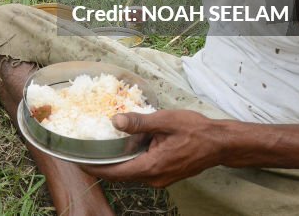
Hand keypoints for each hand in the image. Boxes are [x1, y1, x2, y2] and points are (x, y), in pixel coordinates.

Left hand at [78, 110, 227, 187]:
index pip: (115, 173)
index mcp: (151, 167)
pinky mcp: (165, 174)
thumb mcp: (165, 121)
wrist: (220, 144)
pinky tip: (123, 147)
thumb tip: (115, 120)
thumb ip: (139, 122)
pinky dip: (129, 161)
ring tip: (99, 148)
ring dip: (115, 163)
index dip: (94, 167)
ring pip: (130, 173)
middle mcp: (154, 178)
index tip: (78, 160)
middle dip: (101, 166)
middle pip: (120, 175)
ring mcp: (160, 179)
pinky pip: (141, 170)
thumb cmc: (195, 131)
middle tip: (83, 152)